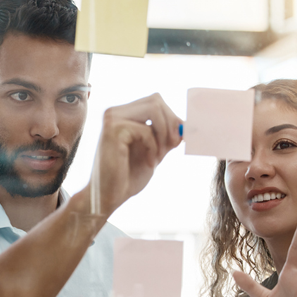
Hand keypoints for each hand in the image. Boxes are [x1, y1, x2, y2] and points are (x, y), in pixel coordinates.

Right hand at [89, 93, 181, 216]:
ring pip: (153, 109)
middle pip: (156, 100)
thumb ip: (167, 136)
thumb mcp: (154, 152)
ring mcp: (112, 119)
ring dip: (163, 134)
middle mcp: (115, 112)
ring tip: (160, 156)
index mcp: (123, 114)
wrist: (109, 196)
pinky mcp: (113, 130)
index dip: (171, 118)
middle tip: (173, 146)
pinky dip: (153, 148)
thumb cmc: (128, 177)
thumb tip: (187, 124)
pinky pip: (146, 130)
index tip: (178, 140)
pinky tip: (149, 163)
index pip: (155, 101)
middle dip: (170, 124)